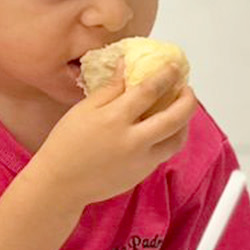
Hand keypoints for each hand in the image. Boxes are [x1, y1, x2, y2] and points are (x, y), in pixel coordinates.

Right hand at [29, 67, 196, 211]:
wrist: (61, 184)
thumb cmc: (66, 143)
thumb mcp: (83, 110)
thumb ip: (110, 88)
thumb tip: (127, 66)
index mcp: (115, 119)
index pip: (149, 91)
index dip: (166, 75)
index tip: (174, 66)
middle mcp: (133, 140)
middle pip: (175, 117)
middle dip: (188, 100)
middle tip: (187, 89)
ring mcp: (141, 160)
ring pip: (177, 139)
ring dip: (185, 122)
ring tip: (180, 110)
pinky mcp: (142, 174)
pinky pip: (165, 153)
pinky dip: (170, 137)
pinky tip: (164, 129)